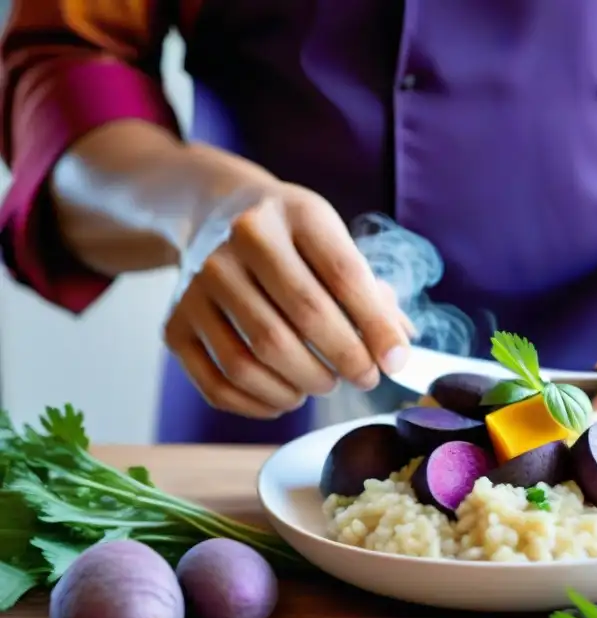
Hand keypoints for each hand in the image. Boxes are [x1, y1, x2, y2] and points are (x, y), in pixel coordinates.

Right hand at [163, 145, 412, 418]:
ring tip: (323, 384)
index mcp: (296, 213)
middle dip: (345, 359)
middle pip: (303, 316)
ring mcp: (201, 280)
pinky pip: (219, 382)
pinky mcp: (175, 320)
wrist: (214, 213)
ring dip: (303, 384)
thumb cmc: (293, 240)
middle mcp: (242, 239)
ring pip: (258, 356)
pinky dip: (259, 403)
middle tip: (363, 378)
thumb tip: (398, 353)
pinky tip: (285, 398)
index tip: (395, 363)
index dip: (376, 327)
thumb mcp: (334, 244)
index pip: (344, 275)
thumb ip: (372, 295)